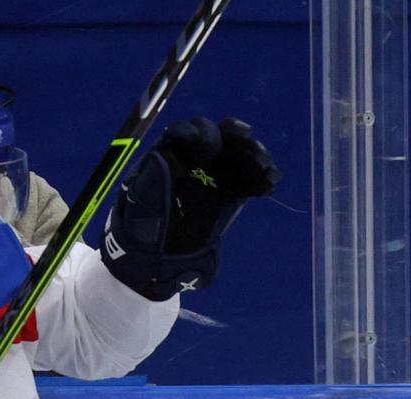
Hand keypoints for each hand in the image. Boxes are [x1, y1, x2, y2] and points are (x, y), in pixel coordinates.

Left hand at [101, 116, 280, 299]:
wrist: (159, 252)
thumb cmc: (143, 222)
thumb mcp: (140, 196)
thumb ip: (153, 176)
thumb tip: (163, 155)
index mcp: (173, 153)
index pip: (188, 132)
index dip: (198, 133)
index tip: (204, 145)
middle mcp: (198, 158)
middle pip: (222, 137)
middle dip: (236, 137)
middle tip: (248, 141)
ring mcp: (218, 174)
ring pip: (241, 156)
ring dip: (256, 156)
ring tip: (266, 169)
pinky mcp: (233, 193)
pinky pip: (251, 181)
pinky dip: (262, 180)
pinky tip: (269, 185)